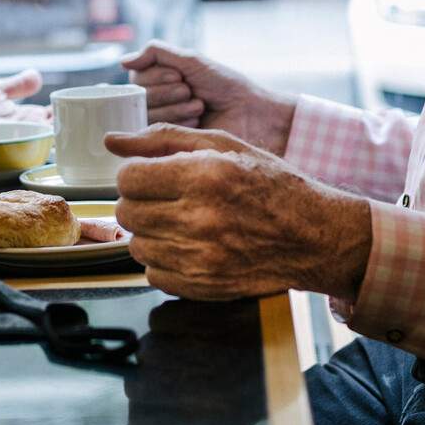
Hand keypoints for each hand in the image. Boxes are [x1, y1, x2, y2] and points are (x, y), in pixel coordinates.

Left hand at [108, 124, 370, 301]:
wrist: (313, 236)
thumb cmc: (270, 184)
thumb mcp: (224, 145)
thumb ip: (164, 138)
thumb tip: (112, 141)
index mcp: (203, 176)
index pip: (128, 177)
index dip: (136, 173)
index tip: (153, 174)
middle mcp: (199, 219)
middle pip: (126, 212)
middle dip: (140, 201)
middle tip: (167, 198)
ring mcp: (200, 258)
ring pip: (136, 245)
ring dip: (151, 232)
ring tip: (181, 222)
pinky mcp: (202, 286)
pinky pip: (153, 275)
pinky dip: (164, 261)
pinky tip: (189, 247)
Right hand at [120, 41, 297, 155]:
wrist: (250, 111)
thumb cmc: (224, 84)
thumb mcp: (190, 60)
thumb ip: (155, 53)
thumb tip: (122, 61)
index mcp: (161, 81)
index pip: (137, 78)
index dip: (158, 77)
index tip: (180, 77)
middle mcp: (159, 103)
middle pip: (140, 97)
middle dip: (169, 92)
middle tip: (192, 92)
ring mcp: (164, 124)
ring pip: (148, 114)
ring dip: (177, 107)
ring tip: (199, 107)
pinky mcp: (171, 143)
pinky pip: (157, 132)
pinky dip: (180, 121)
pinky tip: (198, 120)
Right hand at [120, 299, 266, 424]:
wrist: (275, 351)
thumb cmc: (246, 397)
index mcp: (154, 422)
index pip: (137, 419)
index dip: (163, 414)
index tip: (188, 407)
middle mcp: (145, 386)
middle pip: (135, 383)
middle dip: (161, 382)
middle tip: (197, 378)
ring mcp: (153, 348)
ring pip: (147, 349)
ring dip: (169, 352)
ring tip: (205, 354)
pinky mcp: (164, 316)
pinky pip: (158, 322)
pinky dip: (175, 326)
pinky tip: (202, 332)